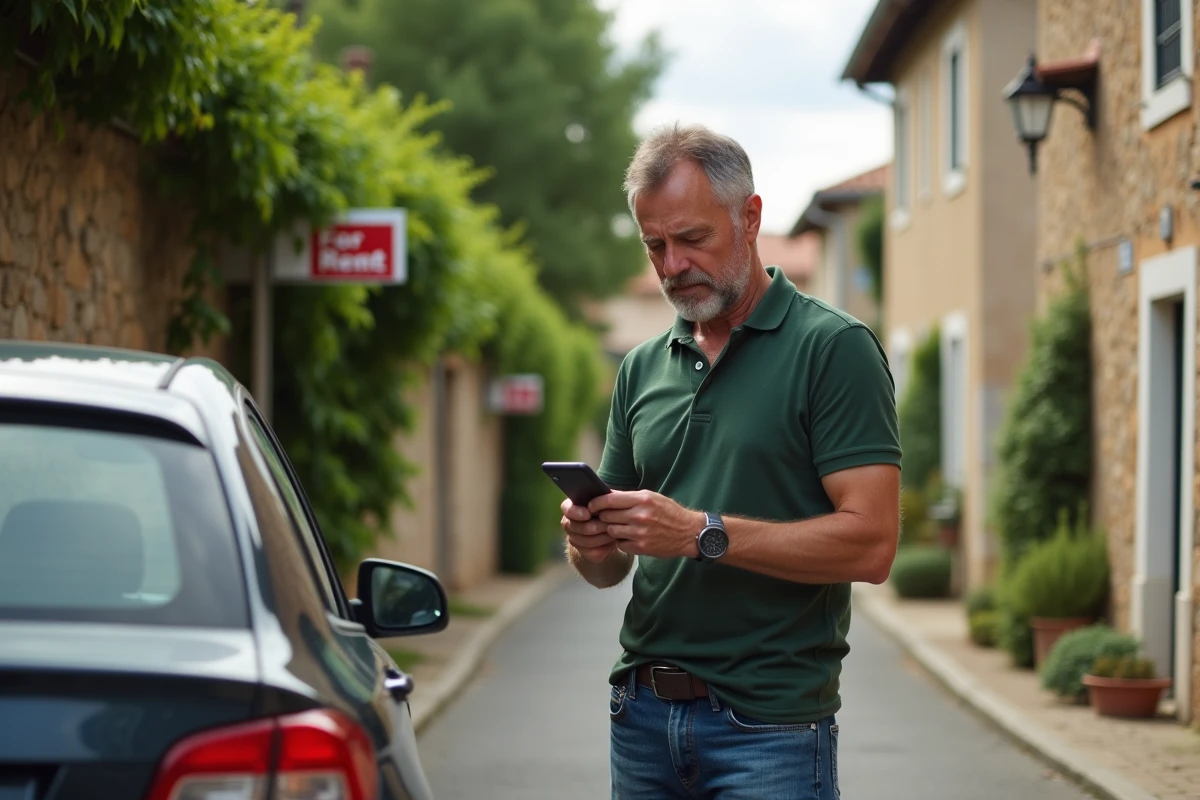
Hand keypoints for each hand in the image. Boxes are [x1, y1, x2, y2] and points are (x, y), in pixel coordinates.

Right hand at [560, 497, 618, 563]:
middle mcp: (569, 523)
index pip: (567, 510)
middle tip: (608, 524)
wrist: (611, 528)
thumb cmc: (607, 509)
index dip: (576, 513)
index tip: (588, 514)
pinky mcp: (583, 552)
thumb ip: (601, 498)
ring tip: (613, 531)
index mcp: (571, 507)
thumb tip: (603, 498)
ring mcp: (574, 538)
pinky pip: (592, 551)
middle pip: (576, 527)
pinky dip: (604, 547)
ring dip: (601, 536)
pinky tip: (611, 540)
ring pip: (586, 540)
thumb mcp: (606, 501)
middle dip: (594, 526)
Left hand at [588, 490, 704, 558]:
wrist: (688, 533)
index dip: (596, 502)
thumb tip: (605, 494)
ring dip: (611, 529)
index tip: (590, 505)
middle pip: (607, 516)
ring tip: (619, 527)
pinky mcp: (641, 547)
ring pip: (611, 531)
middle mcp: (640, 516)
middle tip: (603, 517)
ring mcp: (640, 533)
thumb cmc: (669, 512)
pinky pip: (620, 544)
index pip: (609, 500)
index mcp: (642, 499)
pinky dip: (621, 541)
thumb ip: (628, 497)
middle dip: (603, 516)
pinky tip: (629, 537)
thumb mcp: (651, 497)